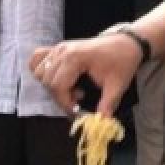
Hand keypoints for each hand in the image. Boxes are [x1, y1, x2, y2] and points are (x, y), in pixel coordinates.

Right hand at [29, 32, 143, 115]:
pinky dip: (43, 70)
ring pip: (40, 73)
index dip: (65, 103)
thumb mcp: (118, 84)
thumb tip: (101, 121)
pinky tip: (58, 77)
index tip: (77, 111)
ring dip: (53, 85)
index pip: (58, 86)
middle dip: (62, 96)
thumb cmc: (122, 61)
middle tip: (80, 97)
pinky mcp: (58, 48)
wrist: (126, 43)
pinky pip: (38, 59)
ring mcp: (58, 48)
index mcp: (75, 57)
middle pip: (47, 81)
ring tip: (73, 87)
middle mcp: (62, 51)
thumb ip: (108, 103)